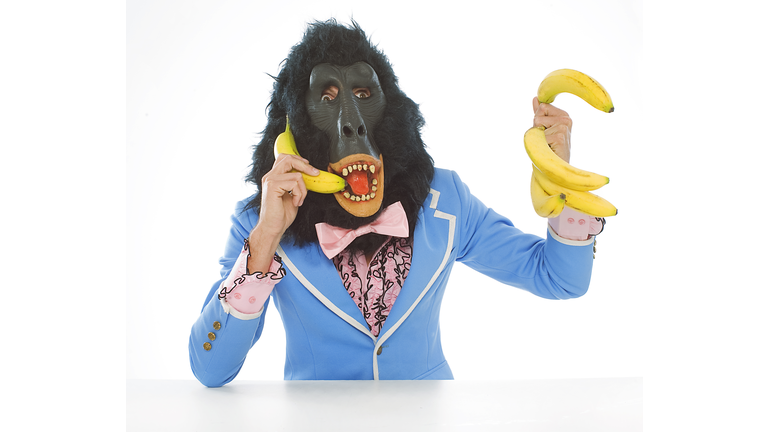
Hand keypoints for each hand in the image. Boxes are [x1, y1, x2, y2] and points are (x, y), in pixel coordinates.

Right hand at [246, 154, 318, 272]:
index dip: (298, 159)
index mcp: (273, 177)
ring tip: (299, 200)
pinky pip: (294, 183)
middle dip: (305, 166)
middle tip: (315, 174)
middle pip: (288, 158)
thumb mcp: (292, 195)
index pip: (284, 158)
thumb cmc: (281, 215)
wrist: (273, 228)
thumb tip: (309, 176)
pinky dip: (299, 194)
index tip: (309, 167)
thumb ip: (296, 184)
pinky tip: (295, 203)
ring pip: (296, 174)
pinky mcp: (272, 186)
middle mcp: (270, 176)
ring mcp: (270, 180)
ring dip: (303, 189)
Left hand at [532, 97, 571, 162]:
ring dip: (537, 137)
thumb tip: (535, 98)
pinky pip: (538, 135)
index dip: (538, 121)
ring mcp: (564, 127)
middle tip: (546, 140)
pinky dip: (539, 144)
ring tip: (547, 145)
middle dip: (537, 128)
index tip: (546, 132)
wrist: (555, 168)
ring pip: (537, 124)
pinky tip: (549, 150)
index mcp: (564, 115)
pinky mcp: (560, 136)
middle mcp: (567, 119)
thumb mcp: (543, 129)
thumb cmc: (549, 149)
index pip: (542, 107)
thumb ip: (540, 113)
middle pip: (538, 114)